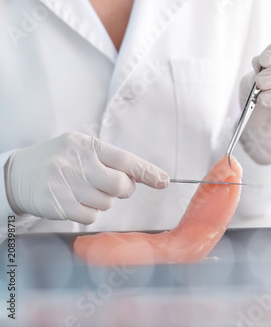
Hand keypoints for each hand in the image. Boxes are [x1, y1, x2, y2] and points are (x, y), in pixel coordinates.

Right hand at [4, 132, 168, 224]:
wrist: (16, 174)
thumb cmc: (58, 160)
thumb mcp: (79, 148)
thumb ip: (109, 159)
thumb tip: (141, 176)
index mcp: (86, 145)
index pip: (125, 159)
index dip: (147, 171)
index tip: (164, 181)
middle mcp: (76, 163)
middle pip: (120, 186)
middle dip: (123, 189)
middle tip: (114, 186)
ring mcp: (66, 185)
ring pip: (107, 203)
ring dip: (102, 200)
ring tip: (83, 190)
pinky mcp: (58, 205)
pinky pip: (91, 216)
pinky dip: (89, 212)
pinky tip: (74, 201)